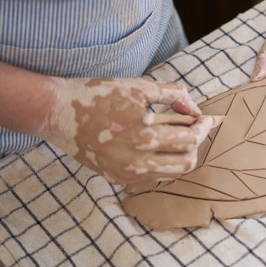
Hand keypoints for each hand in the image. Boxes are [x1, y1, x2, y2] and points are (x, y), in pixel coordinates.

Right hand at [39, 77, 220, 184]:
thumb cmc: (99, 95)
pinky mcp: (117, 179)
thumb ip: (173, 95)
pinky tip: (158, 145)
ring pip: (171, 173)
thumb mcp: (140, 87)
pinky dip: (163, 162)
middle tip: (195, 128)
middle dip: (196, 144)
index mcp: (144, 135)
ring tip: (178, 136)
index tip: (205, 119)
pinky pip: (152, 177)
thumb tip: (195, 107)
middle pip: (186, 162)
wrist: (58, 112)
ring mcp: (126, 174)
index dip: (203, 128)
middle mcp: (136, 160)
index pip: (190, 139)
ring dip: (182, 155)